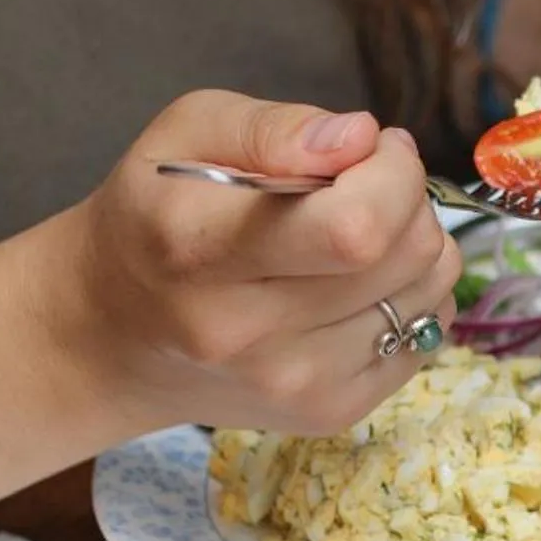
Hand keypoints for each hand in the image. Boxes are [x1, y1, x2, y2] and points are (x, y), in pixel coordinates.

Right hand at [66, 91, 460, 434]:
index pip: (355, 229)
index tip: (373, 150)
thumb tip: (363, 138)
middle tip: (363, 186)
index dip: (392, 175)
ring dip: (415, 247)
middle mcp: (246, 331)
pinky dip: (412, 296)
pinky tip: (355, 285)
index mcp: (200, 249)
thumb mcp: (185, 136)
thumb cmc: (153, 216)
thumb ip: (275, 127)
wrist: (109, 334)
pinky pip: (428, 334)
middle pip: (405, 255)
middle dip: (409, 199)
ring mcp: (293, 383)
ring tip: (355, 236)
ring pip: (430, 293)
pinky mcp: (330, 412)